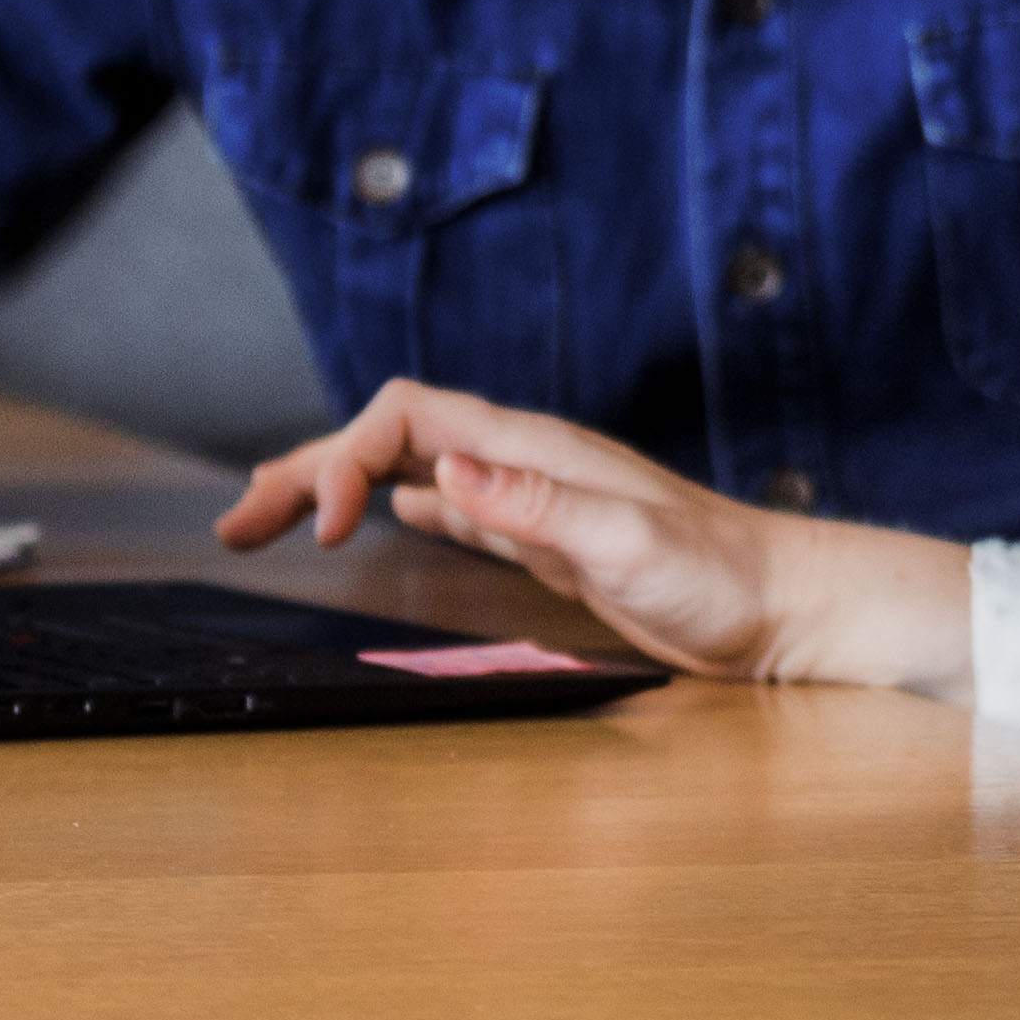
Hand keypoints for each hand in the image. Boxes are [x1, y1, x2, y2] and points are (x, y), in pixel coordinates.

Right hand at [213, 376, 970, 691]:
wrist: (780, 604)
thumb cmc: (719, 577)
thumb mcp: (628, 545)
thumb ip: (540, 509)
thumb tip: (446, 474)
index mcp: (532, 449)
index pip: (406, 416)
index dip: (346, 458)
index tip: (324, 534)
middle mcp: (524, 461)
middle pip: (391, 436)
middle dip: (310, 468)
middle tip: (238, 526)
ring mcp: (532, 496)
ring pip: (409, 469)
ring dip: (338, 487)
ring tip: (269, 523)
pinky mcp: (546, 537)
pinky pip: (453, 505)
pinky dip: (396, 506)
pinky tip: (379, 519)